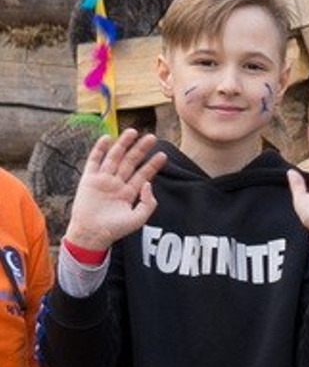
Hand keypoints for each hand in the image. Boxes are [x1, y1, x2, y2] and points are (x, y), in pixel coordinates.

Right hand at [64, 129, 166, 252]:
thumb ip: (148, 203)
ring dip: (123, 145)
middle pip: (131, 162)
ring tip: (133, 132)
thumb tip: (149, 183)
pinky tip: (107, 138)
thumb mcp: (138, 218)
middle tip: (152, 137)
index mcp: (129, 192)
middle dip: (141, 150)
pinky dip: (99, 150)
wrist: (92, 234)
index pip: (143, 174)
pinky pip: (94, 161)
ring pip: (114, 158)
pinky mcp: (89, 179)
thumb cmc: (115, 229)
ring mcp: (103, 180)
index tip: (163, 154)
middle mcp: (117, 183)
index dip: (153, 164)